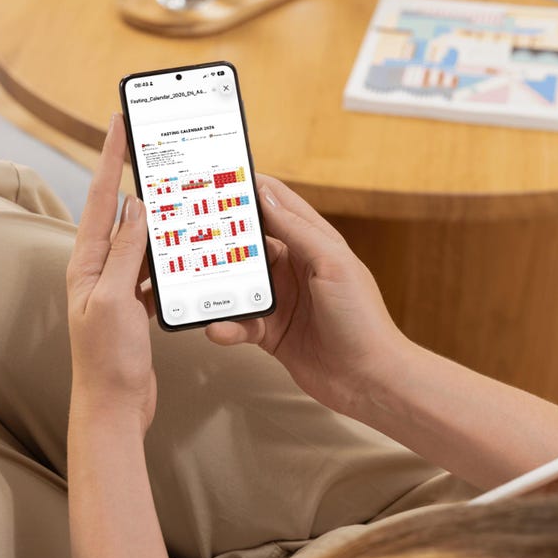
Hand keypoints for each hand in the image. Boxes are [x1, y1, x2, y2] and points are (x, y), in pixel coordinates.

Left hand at [66, 114, 155, 435]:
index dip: (108, 159)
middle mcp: (97, 270)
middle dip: (137, 183)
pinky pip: (152, 269)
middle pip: (120, 215)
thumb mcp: (115, 300)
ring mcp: (116, 287)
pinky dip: (169, 257)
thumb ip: (125, 252)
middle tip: (158, 156)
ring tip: (181, 202)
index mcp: (86, 264)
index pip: (99, 198)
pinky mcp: (133, 303)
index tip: (117, 125)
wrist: (115, 405)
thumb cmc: (107, 359)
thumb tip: (137, 207)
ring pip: (141, 242)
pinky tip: (186, 253)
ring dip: (160, 222)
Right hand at [205, 175, 409, 415]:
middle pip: (250, 243)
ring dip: (218, 285)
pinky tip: (218, 328)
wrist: (369, 380)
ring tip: (193, 283)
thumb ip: (297, 229)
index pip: (277, 204)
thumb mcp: (332, 264)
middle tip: (188, 229)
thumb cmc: (361, 319)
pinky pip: (240, 322)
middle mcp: (295, 267)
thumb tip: (265, 194)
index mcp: (314, 242)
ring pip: (239, 283)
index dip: (250, 189)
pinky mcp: (271, 331)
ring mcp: (282, 299)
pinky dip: (227, 324)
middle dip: (221, 236)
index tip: (216, 177)